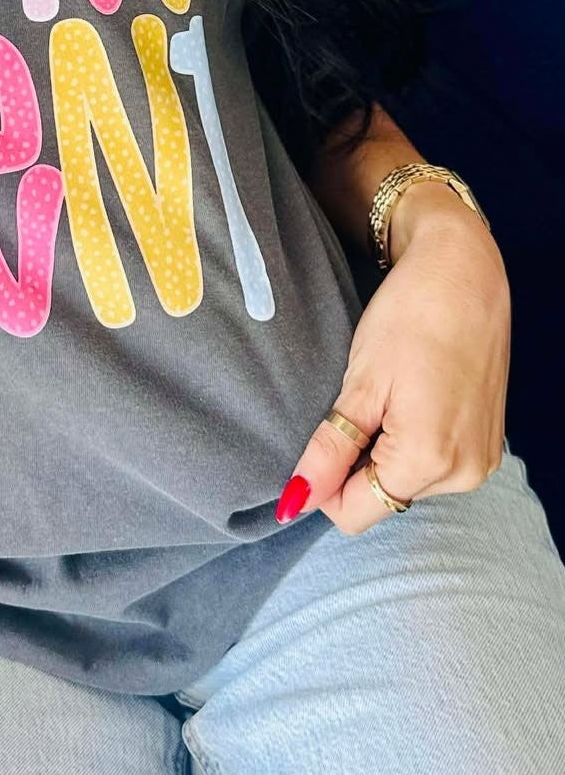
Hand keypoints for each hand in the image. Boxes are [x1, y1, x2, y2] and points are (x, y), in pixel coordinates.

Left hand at [277, 184, 510, 532]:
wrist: (464, 272)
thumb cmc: (409, 316)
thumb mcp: (360, 383)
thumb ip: (330, 450)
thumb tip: (296, 501)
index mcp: (430, 460)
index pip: (356, 512)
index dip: (323, 484)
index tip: (316, 439)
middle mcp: (464, 474)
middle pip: (383, 498)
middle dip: (356, 464)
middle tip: (356, 402)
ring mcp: (482, 460)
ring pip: (408, 482)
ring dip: (384, 452)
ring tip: (386, 394)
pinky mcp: (489, 443)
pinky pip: (435, 464)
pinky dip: (411, 442)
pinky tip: (409, 396)